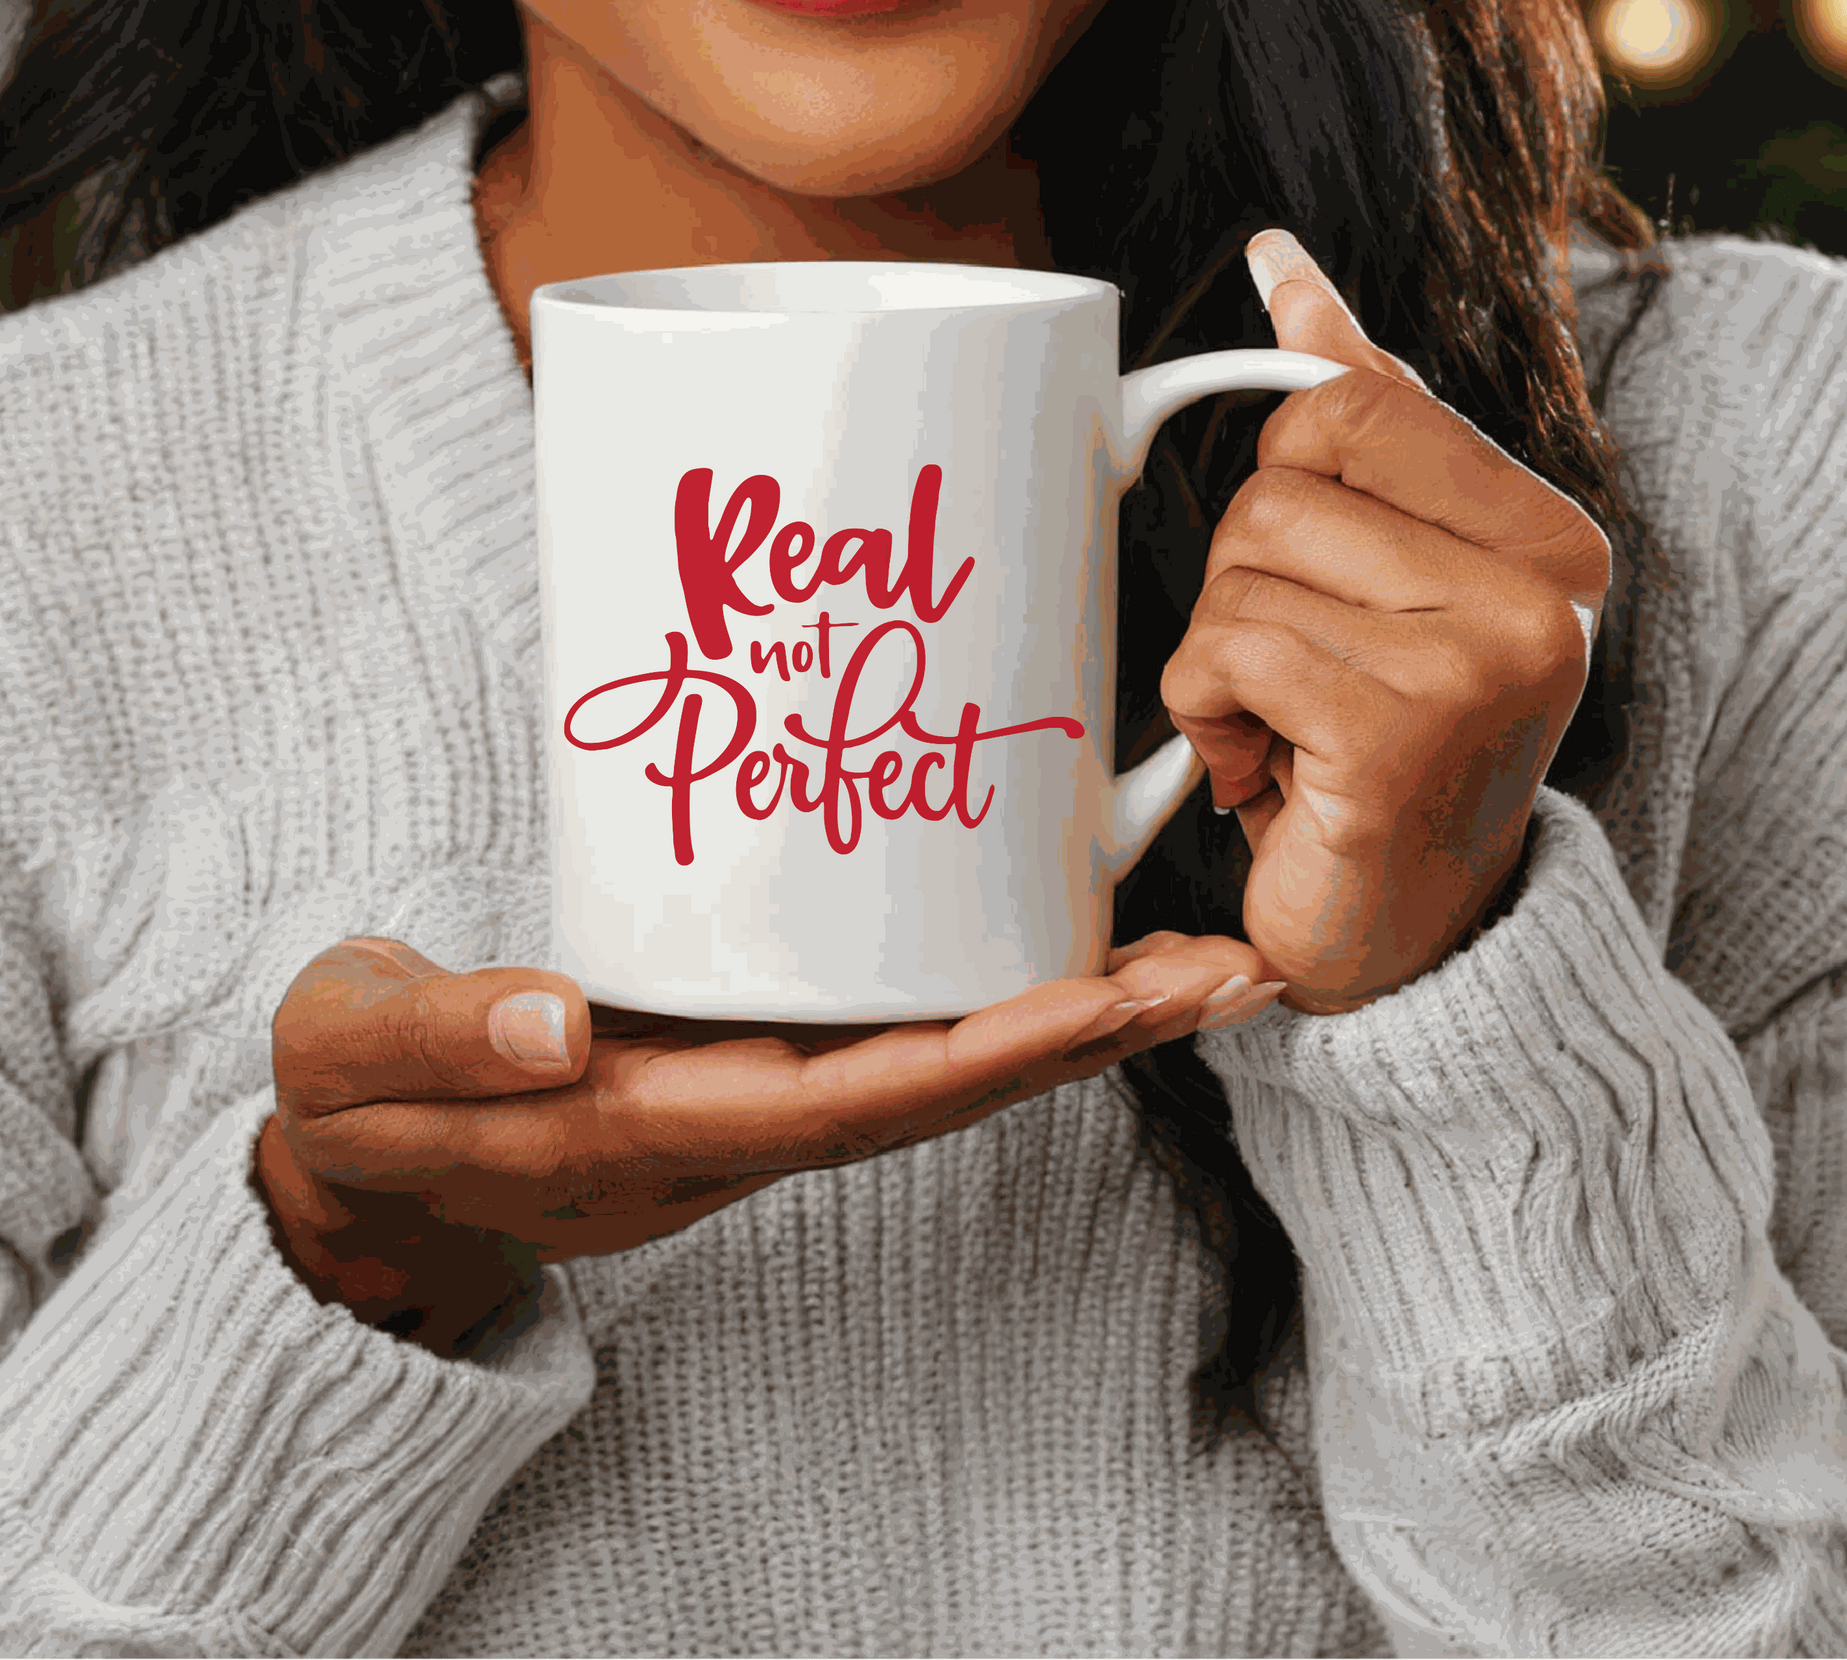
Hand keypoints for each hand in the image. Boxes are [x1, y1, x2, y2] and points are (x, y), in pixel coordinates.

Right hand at [253, 934, 1282, 1355]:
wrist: (364, 1156)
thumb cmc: (362, 1098)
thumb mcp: (357, 1056)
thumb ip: (444, 1039)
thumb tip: (562, 1023)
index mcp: (645, 1131)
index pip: (846, 1102)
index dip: (986, 1054)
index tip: (1110, 999)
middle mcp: (730, 1129)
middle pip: (942, 1090)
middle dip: (1092, 1038)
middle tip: (1230, 972)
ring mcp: (750, 1099)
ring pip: (939, 1065)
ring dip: (1078, 1022)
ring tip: (1200, 961)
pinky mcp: (750, 1058)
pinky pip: (898, 1035)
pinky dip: (1000, 1002)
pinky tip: (1071, 951)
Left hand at [1159, 229, 1609, 1014]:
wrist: (1397, 940)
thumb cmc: (1373, 748)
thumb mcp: (1380, 575)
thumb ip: (1355, 419)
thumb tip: (1280, 264)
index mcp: (1546, 534)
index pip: (1342, 402)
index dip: (1279, 489)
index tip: (1313, 582)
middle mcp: (1545, 589)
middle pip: (1280, 480)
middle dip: (1243, 582)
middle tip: (1294, 677)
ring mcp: (1487, 659)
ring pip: (1242, 562)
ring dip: (1219, 656)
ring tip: (1282, 728)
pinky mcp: (1409, 732)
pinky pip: (1229, 645)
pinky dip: (1206, 708)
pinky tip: (1259, 770)